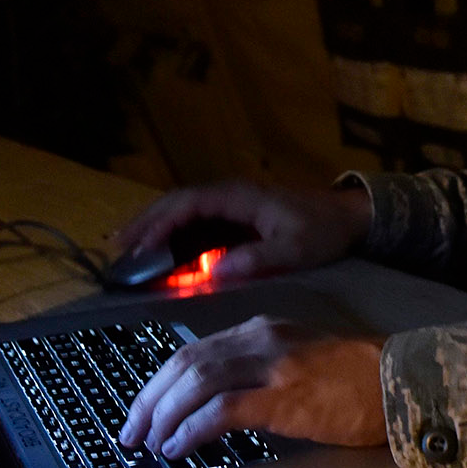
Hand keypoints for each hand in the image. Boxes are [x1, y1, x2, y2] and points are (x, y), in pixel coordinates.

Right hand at [110, 179, 371, 280]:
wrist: (350, 218)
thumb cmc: (323, 230)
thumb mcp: (295, 247)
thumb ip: (256, 258)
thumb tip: (214, 271)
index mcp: (239, 196)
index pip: (188, 204)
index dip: (160, 223)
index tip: (138, 245)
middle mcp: (230, 196)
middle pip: (176, 204)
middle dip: (145, 223)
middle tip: (116, 248)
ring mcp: (231, 207)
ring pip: (183, 213)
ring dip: (154, 228)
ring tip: (125, 251)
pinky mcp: (236, 220)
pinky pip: (196, 226)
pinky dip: (173, 237)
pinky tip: (159, 256)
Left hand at [117, 317, 387, 456]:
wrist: (401, 379)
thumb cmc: (358, 375)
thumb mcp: (301, 356)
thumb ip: (262, 366)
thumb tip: (216, 398)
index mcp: (263, 330)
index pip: (194, 349)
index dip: (161, 380)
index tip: (144, 407)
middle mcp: (261, 339)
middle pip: (185, 362)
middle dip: (149, 397)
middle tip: (131, 429)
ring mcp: (272, 365)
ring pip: (196, 380)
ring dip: (163, 414)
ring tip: (148, 440)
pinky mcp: (284, 397)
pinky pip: (222, 410)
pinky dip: (192, 427)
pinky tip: (179, 445)